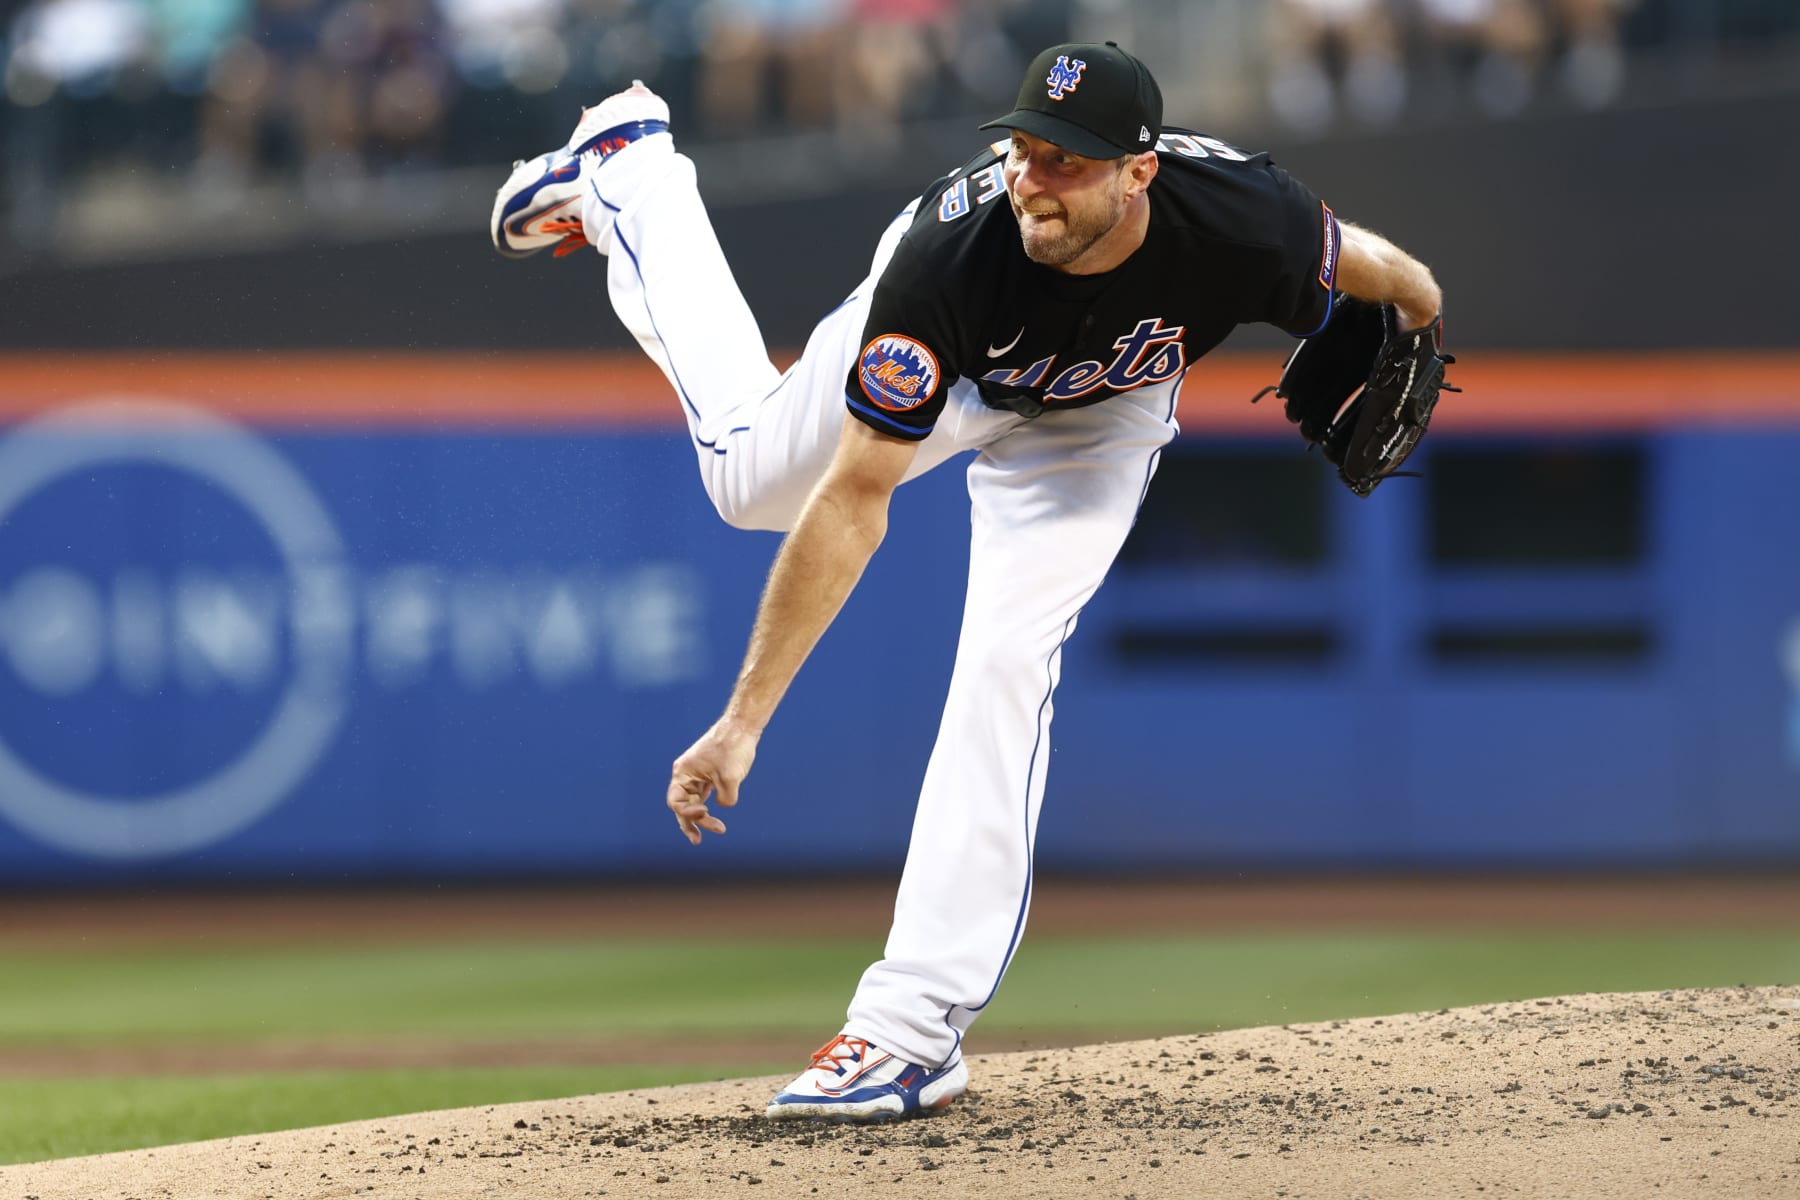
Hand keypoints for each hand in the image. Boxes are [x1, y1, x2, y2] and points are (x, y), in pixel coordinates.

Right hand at [665, 717, 758, 844]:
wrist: (742, 726)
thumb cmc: (733, 747)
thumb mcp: (730, 779)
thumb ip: (725, 799)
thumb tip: (723, 805)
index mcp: (683, 772)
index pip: (676, 802)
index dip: (689, 813)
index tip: (706, 810)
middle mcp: (686, 774)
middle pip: (683, 805)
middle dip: (691, 823)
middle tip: (698, 840)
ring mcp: (697, 774)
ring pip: (693, 801)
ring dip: (701, 818)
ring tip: (711, 832)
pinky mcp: (708, 774)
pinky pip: (702, 795)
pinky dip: (706, 807)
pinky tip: (712, 818)